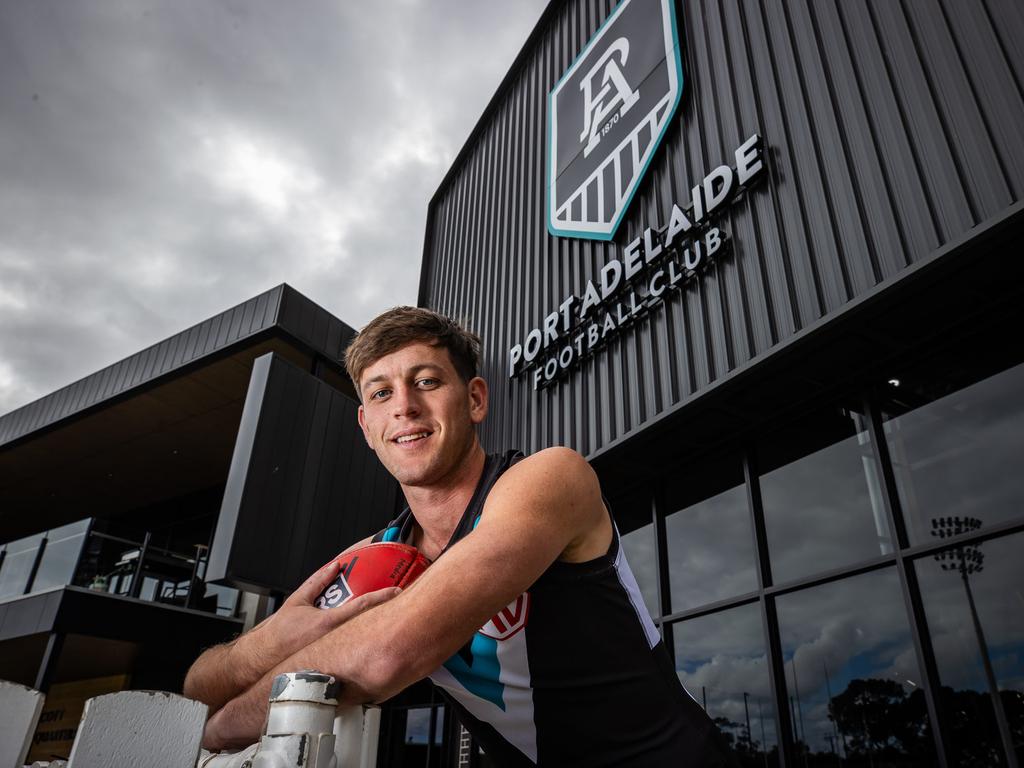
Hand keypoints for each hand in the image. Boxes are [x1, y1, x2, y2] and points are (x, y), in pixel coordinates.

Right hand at [258, 558, 400, 663]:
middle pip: (368, 622)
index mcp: (328, 622)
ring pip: (362, 634)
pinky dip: (363, 636)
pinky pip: (353, 644)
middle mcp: (336, 637)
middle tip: (400, 601)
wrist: (266, 658)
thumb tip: (335, 566)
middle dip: (386, 612)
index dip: (382, 597)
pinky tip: (368, 632)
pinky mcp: (335, 658)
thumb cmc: (280, 632)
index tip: (397, 590)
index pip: (362, 606)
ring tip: (388, 614)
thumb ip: (318, 581)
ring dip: (376, 624)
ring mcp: (337, 650)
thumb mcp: (298, 600)